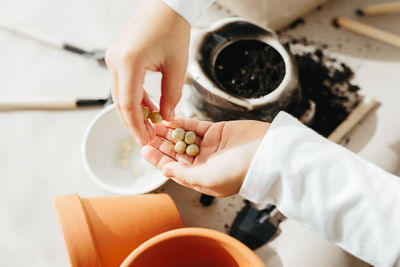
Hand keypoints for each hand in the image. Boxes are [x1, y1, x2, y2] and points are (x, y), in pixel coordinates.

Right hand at [105, 0, 189, 145]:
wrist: (166, 5)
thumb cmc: (174, 30)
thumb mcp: (177, 67)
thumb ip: (171, 96)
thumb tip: (166, 118)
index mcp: (129, 62)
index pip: (129, 104)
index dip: (136, 126)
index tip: (145, 142)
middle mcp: (115, 60)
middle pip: (121, 102)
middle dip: (134, 122)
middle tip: (148, 138)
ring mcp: (113, 57)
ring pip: (121, 94)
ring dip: (135, 111)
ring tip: (151, 125)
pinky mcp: (117, 56)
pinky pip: (123, 84)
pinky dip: (135, 97)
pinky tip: (148, 108)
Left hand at [141, 118, 269, 196]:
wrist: (267, 152)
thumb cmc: (240, 171)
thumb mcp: (209, 179)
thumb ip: (184, 175)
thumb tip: (164, 170)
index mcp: (202, 178)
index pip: (174, 168)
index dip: (158, 159)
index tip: (144, 150)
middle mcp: (204, 163)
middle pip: (176, 153)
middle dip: (161, 144)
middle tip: (145, 133)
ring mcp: (210, 147)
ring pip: (184, 138)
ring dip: (169, 132)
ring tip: (154, 123)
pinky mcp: (217, 131)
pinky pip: (195, 126)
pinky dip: (183, 123)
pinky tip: (170, 119)